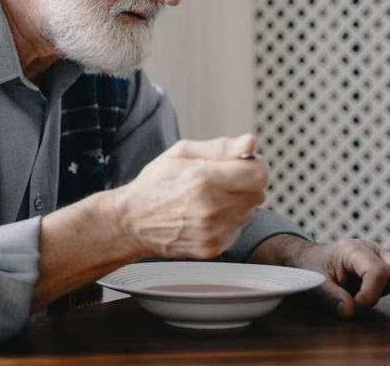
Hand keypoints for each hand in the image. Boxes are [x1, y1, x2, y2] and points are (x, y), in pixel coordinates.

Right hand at [111, 134, 268, 258]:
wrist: (131, 220)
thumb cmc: (156, 183)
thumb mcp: (182, 153)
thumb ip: (220, 147)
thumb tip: (251, 142)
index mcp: (204, 178)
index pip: (259, 173)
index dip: (253, 165)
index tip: (241, 164)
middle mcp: (211, 208)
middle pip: (258, 194)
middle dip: (243, 185)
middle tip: (218, 182)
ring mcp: (212, 231)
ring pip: (249, 213)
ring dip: (236, 204)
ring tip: (208, 200)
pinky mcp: (212, 248)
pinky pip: (237, 230)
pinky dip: (226, 222)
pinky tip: (204, 216)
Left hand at [293, 238, 389, 323]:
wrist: (314, 257)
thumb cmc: (314, 267)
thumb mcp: (314, 280)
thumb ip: (330, 295)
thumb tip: (350, 311)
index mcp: (353, 249)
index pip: (376, 270)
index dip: (371, 293)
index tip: (358, 306)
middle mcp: (374, 250)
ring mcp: (387, 257)